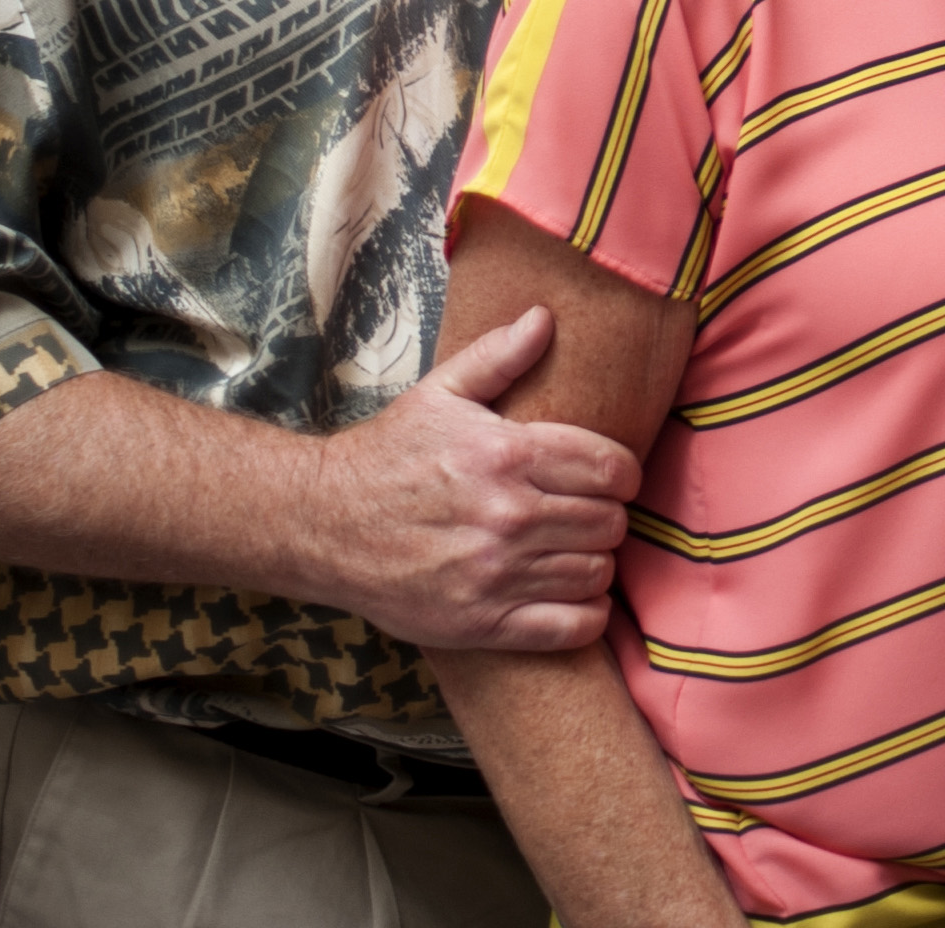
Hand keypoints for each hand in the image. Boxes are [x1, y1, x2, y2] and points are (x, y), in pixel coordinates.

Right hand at [303, 307, 638, 650]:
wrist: (320, 524)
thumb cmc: (386, 455)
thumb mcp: (439, 393)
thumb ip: (499, 356)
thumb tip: (545, 317)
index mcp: (507, 455)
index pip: (612, 467)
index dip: (624, 472)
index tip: (611, 477)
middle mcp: (508, 516)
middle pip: (610, 521)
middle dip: (608, 515)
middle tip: (587, 513)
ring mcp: (495, 574)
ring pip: (596, 572)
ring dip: (596, 561)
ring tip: (574, 550)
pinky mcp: (480, 624)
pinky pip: (570, 627)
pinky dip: (586, 615)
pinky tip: (572, 595)